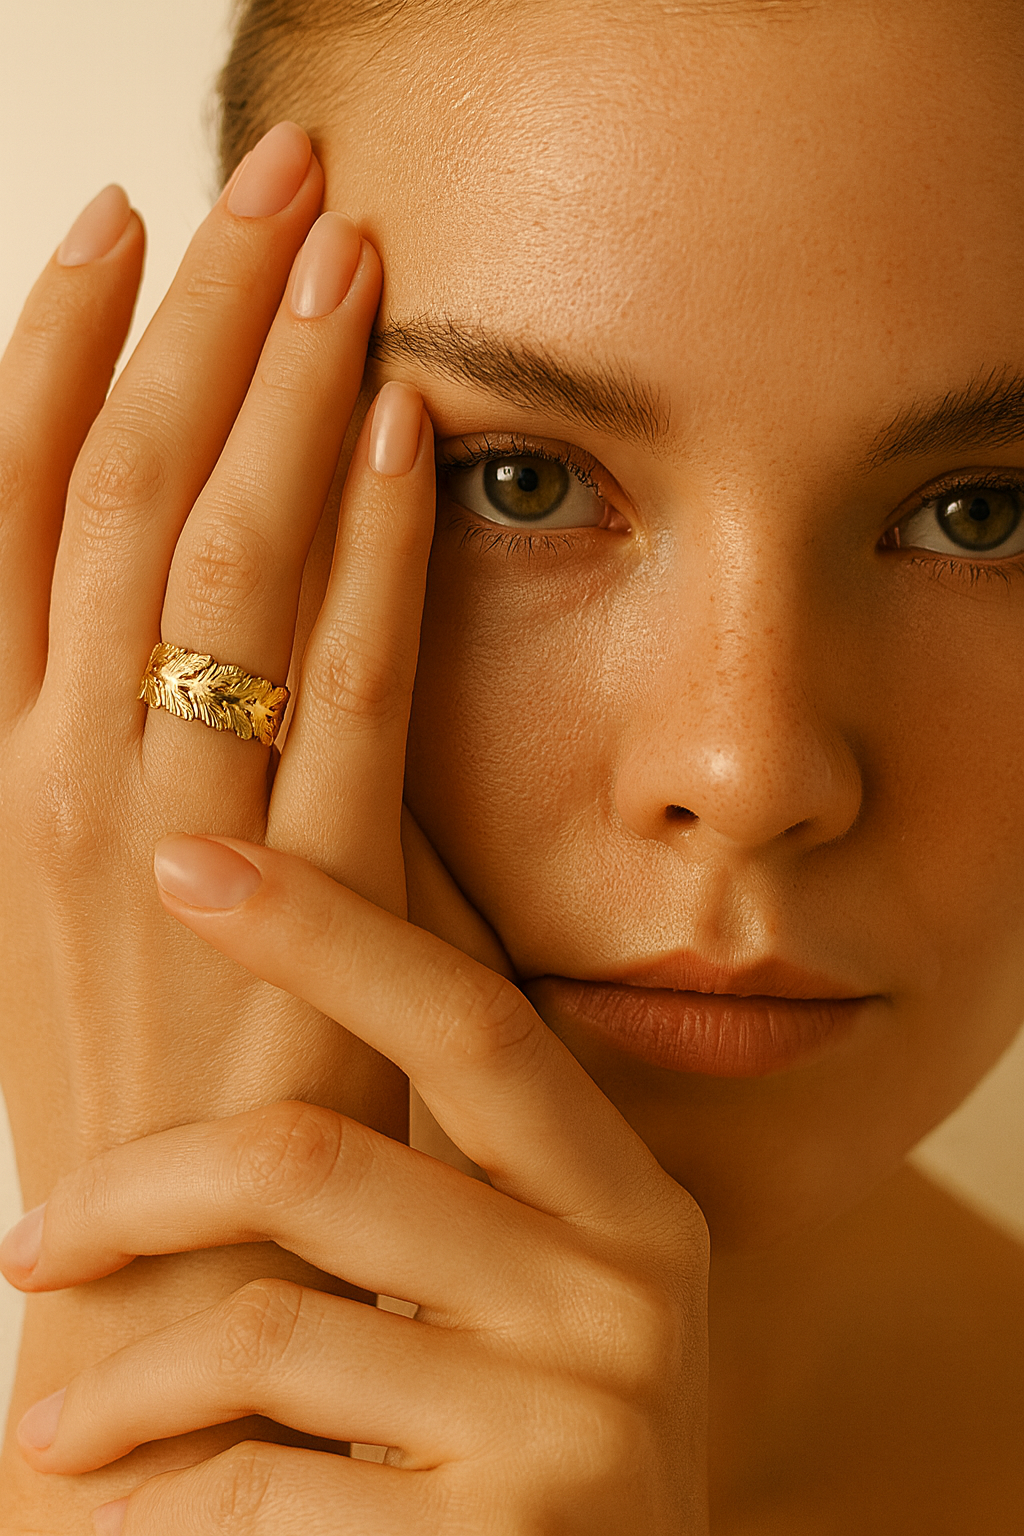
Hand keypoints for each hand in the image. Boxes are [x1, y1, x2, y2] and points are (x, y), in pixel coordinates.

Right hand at [0, 120, 501, 1523]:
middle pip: (122, 489)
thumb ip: (118, 750)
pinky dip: (378, 550)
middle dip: (200, 317)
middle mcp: (56, 772)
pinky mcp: (301, 895)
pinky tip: (412, 434)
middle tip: (271, 175)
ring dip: (288, 389)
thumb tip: (186, 601)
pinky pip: (344, 684)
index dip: (64, 351)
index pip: (14, 509)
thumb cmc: (133, 1085)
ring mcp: (166, 832)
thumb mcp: (79, 901)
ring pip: (219, 556)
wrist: (154, 1289)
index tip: (127, 223)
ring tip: (347, 252)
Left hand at [1, 838, 710, 1534]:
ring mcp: (573, 1422)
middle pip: (319, 1158)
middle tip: (31, 1245)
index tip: (190, 864)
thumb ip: (452, 1170)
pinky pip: (266, 1482)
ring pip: (266, 1325)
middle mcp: (623, 1292)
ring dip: (118, 1385)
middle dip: (134, 1191)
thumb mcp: (541, 1293)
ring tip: (51, 1436)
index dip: (325, 930)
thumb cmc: (532, 1451)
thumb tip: (316, 976)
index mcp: (624, 1200)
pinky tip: (130, 1513)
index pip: (467, 1017)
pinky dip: (163, 1500)